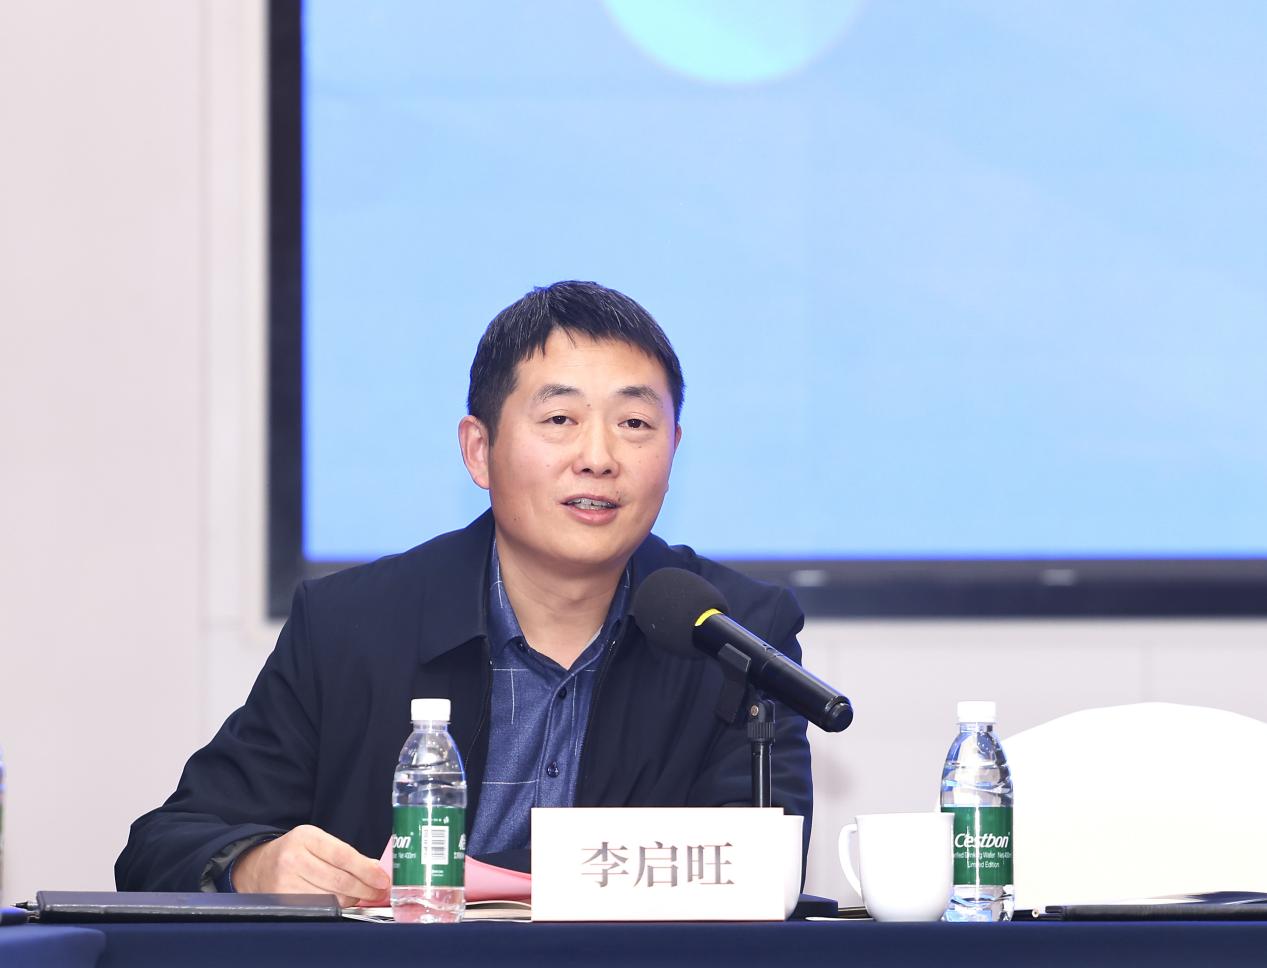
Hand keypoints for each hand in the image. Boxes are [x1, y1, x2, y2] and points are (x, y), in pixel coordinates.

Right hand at [232, 825, 390, 906]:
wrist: (258, 866)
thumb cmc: (295, 851)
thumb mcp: (318, 842)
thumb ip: (345, 854)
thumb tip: (375, 870)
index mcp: (306, 837)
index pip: (342, 855)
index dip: (366, 870)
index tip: (382, 879)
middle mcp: (293, 858)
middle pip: (338, 880)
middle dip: (364, 888)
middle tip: (379, 892)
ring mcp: (285, 881)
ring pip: (330, 898)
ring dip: (351, 899)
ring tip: (360, 895)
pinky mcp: (282, 901)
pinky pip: (318, 908)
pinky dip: (334, 907)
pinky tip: (341, 902)